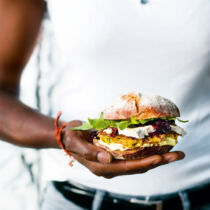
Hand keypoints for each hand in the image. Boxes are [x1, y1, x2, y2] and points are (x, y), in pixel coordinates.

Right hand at [62, 121, 184, 178]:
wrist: (67, 137)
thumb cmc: (70, 138)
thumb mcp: (76, 143)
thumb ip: (89, 153)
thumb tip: (107, 159)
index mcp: (101, 167)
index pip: (128, 167)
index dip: (146, 163)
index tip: (161, 157)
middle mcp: (109, 167)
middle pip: (138, 166)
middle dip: (158, 161)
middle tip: (178, 154)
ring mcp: (113, 162)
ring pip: (138, 163)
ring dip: (156, 158)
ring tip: (172, 152)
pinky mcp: (114, 155)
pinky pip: (133, 157)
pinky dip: (146, 153)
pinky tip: (156, 148)